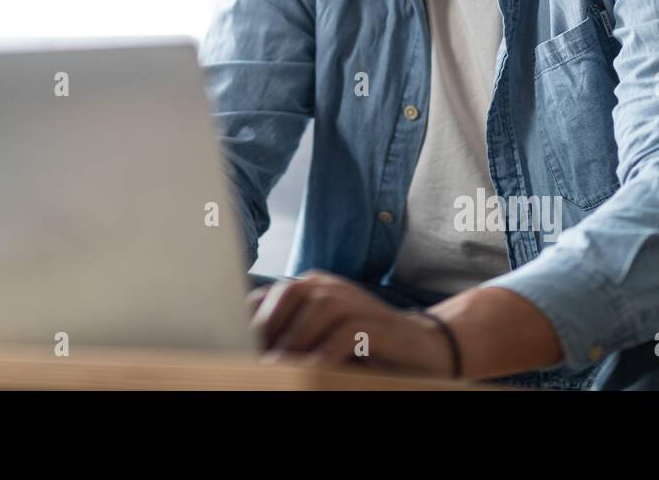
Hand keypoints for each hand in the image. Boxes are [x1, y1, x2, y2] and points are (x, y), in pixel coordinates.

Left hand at [246, 270, 458, 375]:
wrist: (423, 348)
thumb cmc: (365, 349)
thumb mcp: (320, 340)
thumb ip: (291, 337)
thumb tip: (250, 352)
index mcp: (311, 288)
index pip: (268, 295)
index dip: (249, 320)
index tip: (235, 347)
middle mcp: (330, 287)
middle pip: (288, 293)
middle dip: (267, 326)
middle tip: (255, 358)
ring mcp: (355, 301)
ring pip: (315, 308)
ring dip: (294, 341)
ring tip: (278, 368)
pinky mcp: (375, 323)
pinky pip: (344, 333)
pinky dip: (325, 353)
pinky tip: (312, 371)